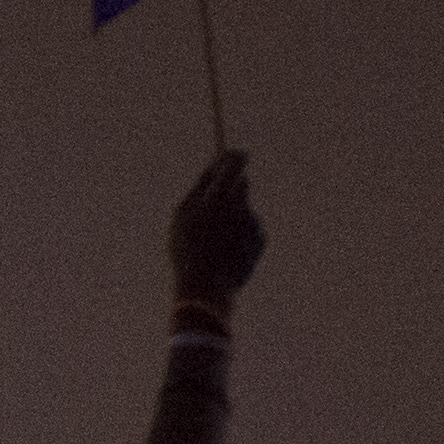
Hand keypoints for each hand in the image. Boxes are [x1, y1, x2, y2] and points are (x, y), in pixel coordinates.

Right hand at [168, 150, 263, 307]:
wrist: (206, 288)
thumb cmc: (188, 249)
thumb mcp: (183, 214)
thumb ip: (201, 186)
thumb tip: (216, 166)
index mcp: (221, 195)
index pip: (235, 161)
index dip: (232, 157)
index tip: (229, 155)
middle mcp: (242, 206)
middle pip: (241, 184)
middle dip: (229, 189)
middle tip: (213, 202)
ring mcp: (253, 223)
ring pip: (243, 209)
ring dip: (231, 217)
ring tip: (211, 239)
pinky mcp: (260, 240)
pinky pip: (248, 229)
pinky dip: (237, 235)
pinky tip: (223, 251)